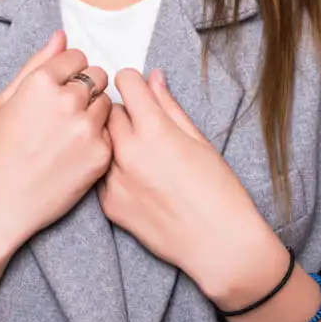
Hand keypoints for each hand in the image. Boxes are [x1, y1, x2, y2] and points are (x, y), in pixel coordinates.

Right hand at [0, 30, 112, 255]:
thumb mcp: (6, 100)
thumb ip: (37, 64)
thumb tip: (62, 36)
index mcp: (41, 82)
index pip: (76, 56)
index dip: (68, 72)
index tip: (58, 89)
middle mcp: (68, 101)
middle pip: (98, 76)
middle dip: (86, 88)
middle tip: (65, 112)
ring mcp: (87, 129)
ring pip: (107, 104)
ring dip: (94, 113)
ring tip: (68, 134)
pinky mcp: (100, 155)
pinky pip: (110, 134)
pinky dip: (98, 139)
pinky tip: (74, 153)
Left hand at [99, 68, 270, 298]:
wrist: (218, 244)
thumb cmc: (219, 191)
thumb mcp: (198, 140)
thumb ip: (169, 106)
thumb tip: (154, 78)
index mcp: (154, 129)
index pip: (125, 81)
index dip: (133, 82)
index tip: (138, 89)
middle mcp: (128, 151)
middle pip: (109, 111)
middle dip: (124, 112)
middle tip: (145, 128)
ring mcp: (114, 180)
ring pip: (102, 142)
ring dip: (116, 142)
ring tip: (143, 158)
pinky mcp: (108, 204)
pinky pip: (101, 174)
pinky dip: (114, 172)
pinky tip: (139, 182)